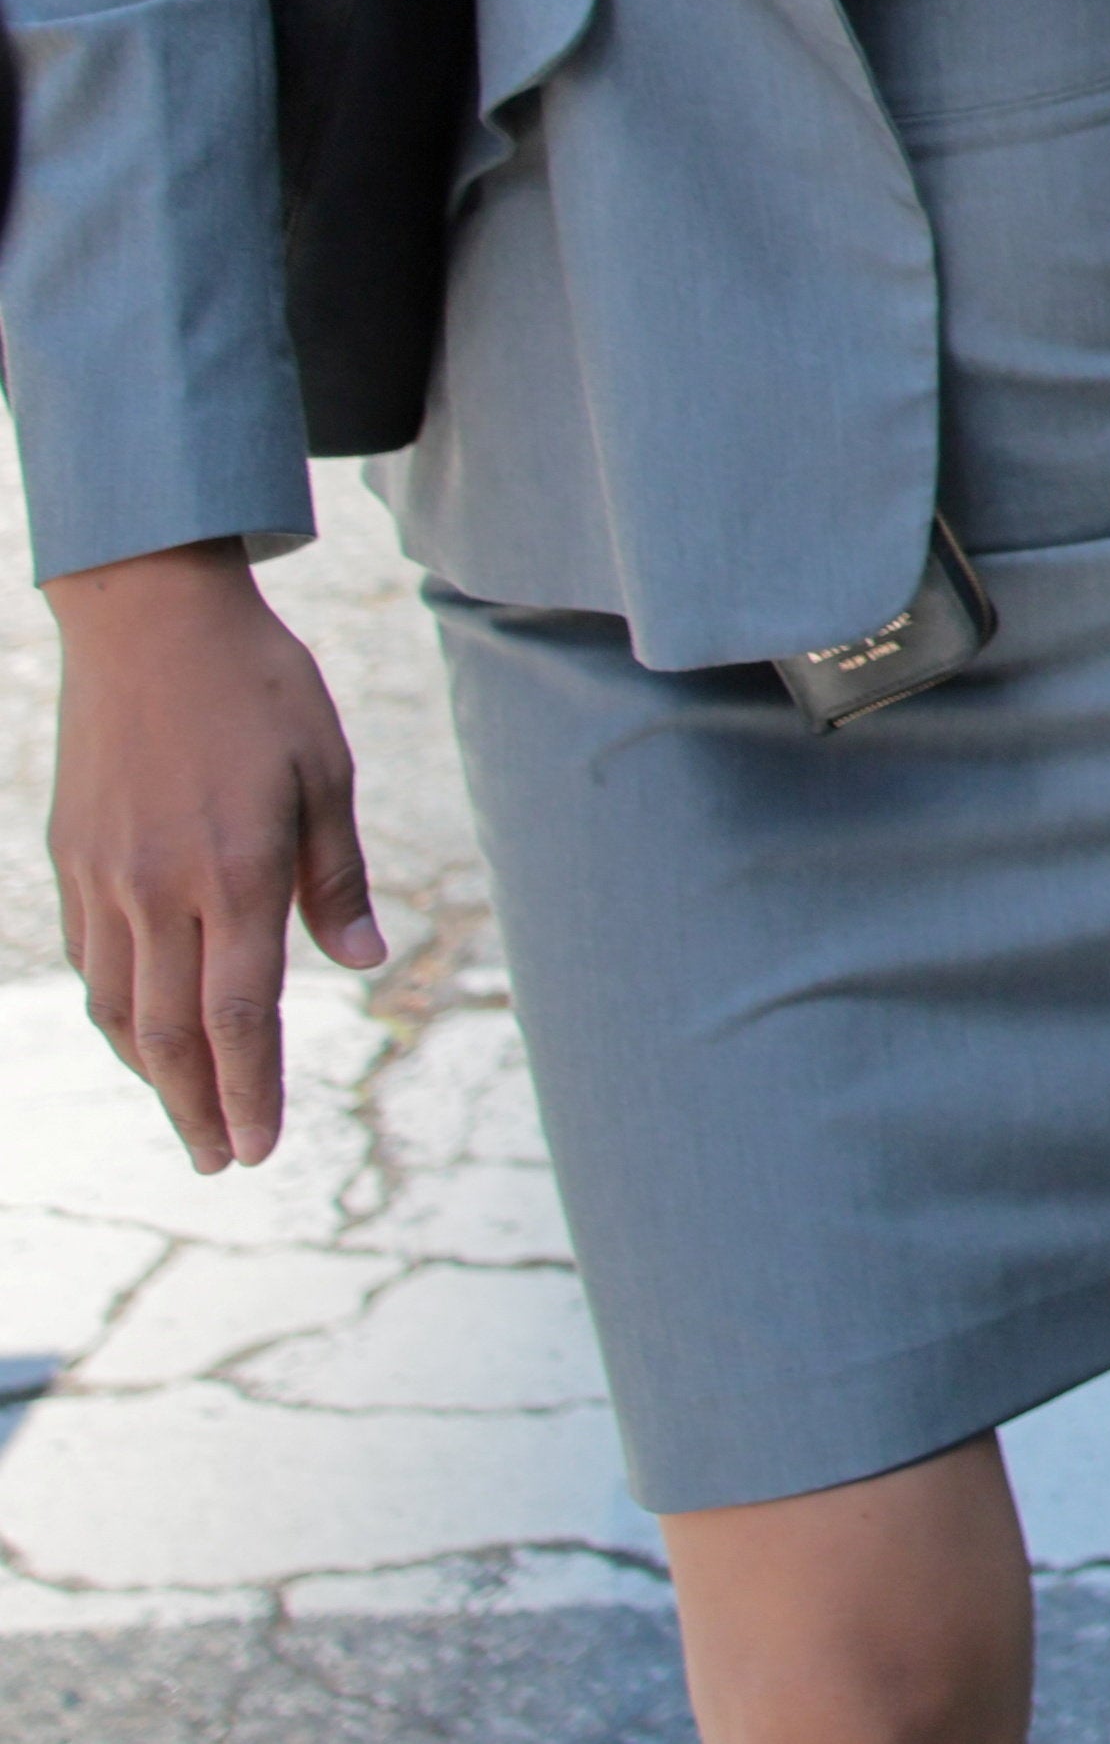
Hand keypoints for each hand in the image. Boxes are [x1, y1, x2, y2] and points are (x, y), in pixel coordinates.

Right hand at [43, 540, 380, 1170]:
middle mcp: (158, 889)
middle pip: (171, 1033)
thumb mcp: (326, 774)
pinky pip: (92, 961)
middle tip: (222, 1163)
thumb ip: (336, 879)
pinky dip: (117, 1012)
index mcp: (234, 872)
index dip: (249, 1091)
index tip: (258, 1150)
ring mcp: (104, 877)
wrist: (148, 623)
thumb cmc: (259, 690)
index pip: (239, 1016)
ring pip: (119, 1007)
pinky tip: (144, 1030)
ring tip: (190, 1113)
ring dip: (153, 1073)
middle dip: (198, 1107)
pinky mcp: (72, 858)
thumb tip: (361, 966)